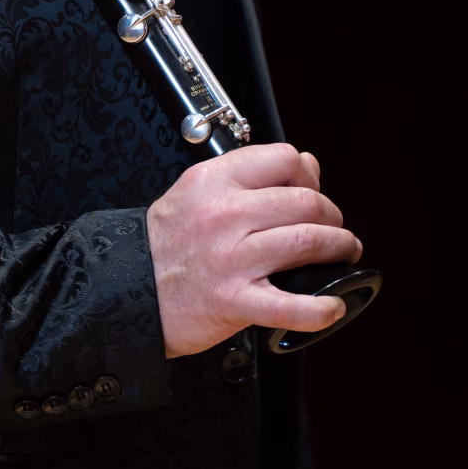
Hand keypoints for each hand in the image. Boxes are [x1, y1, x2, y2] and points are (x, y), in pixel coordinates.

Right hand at [145, 143, 361, 357]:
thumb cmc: (163, 244)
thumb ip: (249, 175)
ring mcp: (231, 259)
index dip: (308, 176)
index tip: (310, 191)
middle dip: (332, 215)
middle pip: (305, 202)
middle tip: (334, 228)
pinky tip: (332, 306)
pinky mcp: (234, 301)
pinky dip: (321, 309)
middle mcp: (224, 215)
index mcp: (213, 181)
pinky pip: (291, 306)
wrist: (125, 290)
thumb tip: (306, 165)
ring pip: (308, 242)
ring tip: (342, 253)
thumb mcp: (196, 192)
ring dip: (339, 248)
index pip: (283, 159)